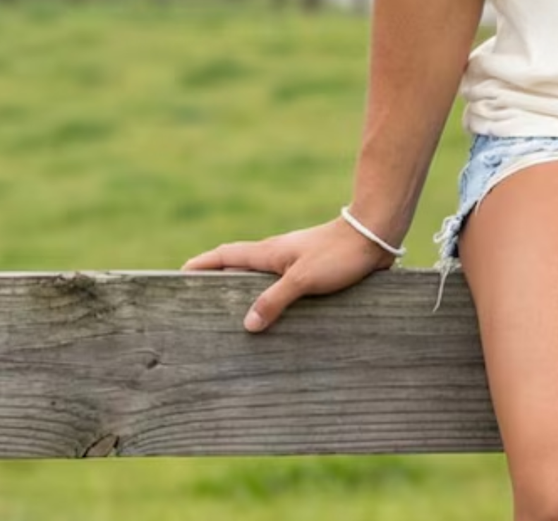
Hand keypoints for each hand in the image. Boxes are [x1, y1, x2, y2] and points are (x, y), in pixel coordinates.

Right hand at [182, 217, 396, 331]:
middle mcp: (278, 255)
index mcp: (269, 252)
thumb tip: (246, 325)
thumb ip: (274, 300)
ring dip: (245, 292)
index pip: (226, 255)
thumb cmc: (339, 252)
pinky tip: (276, 318)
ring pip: (261, 277)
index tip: (179, 272)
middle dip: (217, 281)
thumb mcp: (303, 278)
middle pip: (239, 267)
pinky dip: (271, 298)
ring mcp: (296, 261)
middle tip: (199, 304)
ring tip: (232, 319)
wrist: (375, 235)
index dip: (202, 263)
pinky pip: (283, 285)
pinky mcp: (313, 270)